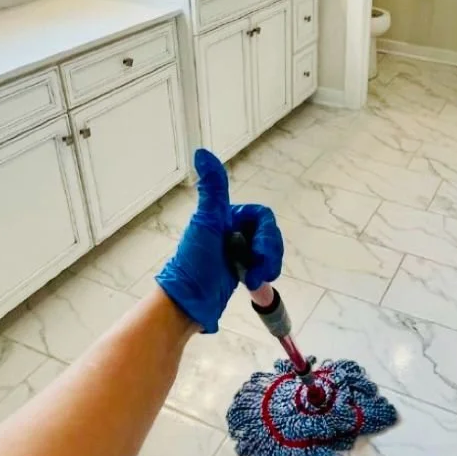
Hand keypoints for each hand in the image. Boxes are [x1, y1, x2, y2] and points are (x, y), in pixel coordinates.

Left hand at [155, 149, 282, 332]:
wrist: (187, 303)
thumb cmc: (194, 262)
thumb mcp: (206, 223)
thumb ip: (213, 189)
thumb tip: (202, 152)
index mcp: (226, 217)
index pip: (262, 216)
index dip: (266, 233)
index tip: (258, 250)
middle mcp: (233, 231)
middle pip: (269, 235)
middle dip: (269, 253)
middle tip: (260, 271)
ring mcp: (237, 252)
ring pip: (269, 252)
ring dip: (268, 266)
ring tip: (255, 281)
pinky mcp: (241, 271)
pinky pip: (264, 266)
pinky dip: (263, 275)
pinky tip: (254, 286)